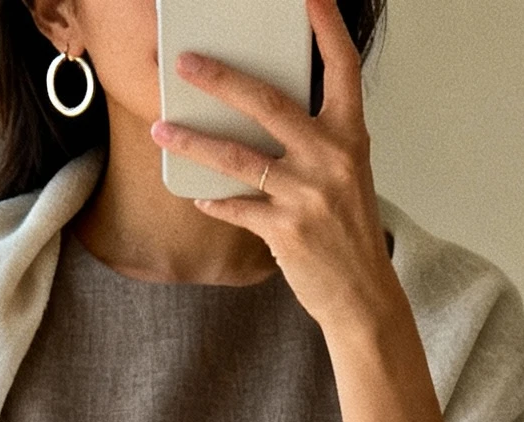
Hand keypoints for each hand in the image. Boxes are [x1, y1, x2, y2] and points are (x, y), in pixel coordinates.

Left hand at [150, 0, 397, 344]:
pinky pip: (236, 206)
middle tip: (186, 63)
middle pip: (268, 102)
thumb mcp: (345, 172)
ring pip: (237, 157)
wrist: (362, 293)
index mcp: (350, 135)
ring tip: (162, 128)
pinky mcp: (285, 230)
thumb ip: (315, 137)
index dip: (326, 24)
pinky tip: (196, 191)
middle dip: (221, 78)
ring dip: (193, 141)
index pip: (342, 66)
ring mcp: (307, 194)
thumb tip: (262, 109)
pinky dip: (213, 199)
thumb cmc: (348, 229)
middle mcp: (330, 157)